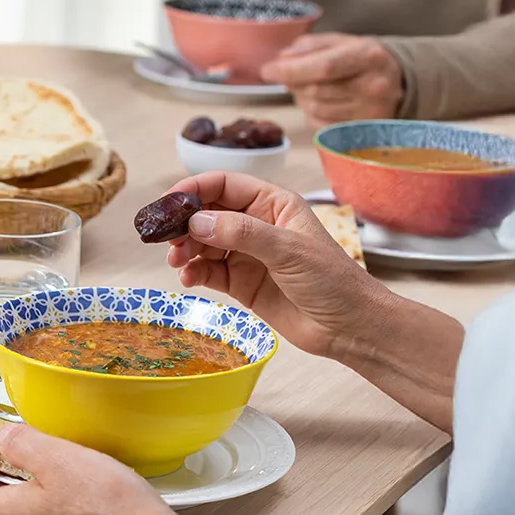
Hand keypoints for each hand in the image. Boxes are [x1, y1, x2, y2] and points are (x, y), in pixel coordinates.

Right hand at [161, 171, 384, 357]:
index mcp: (273, 204)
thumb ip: (241, 232)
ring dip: (185, 249)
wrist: (349, 328)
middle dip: (184, 223)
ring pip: (203, 243)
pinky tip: (188, 279)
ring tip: (177, 261)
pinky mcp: (241, 283)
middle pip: (207, 213)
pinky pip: (208, 272)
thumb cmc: (332, 281)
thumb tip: (196, 221)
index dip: (194, 189)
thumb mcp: (288, 250)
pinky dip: (193, 273)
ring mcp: (248, 255)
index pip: (224, 185)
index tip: (168, 203)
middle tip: (165, 238)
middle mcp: (257, 225)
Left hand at [259, 34, 403, 127]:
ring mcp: (371, 113)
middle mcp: (374, 86)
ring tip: (311, 87)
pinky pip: (320, 126)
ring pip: (314, 109)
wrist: (400, 82)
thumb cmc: (363, 59)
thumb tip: (282, 60)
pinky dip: (312, 114)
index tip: (267, 71)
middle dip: (294, 83)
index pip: (323, 67)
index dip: (290, 71)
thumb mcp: (341, 42)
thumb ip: (309, 47)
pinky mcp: (363, 132)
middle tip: (292, 75)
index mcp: (369, 56)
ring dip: (302, 98)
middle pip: (314, 91)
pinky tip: (323, 102)